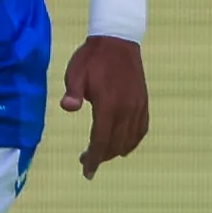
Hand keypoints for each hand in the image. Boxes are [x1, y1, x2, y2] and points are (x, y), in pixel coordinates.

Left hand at [59, 35, 148, 178]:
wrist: (118, 40)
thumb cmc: (92, 58)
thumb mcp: (76, 72)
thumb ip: (73, 92)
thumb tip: (68, 107)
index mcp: (108, 104)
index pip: (101, 140)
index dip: (94, 159)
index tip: (87, 172)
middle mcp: (126, 109)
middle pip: (115, 144)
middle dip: (101, 157)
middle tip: (87, 161)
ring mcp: (137, 106)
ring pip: (129, 140)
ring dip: (115, 151)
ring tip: (101, 153)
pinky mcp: (143, 102)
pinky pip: (141, 130)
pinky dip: (132, 141)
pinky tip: (123, 144)